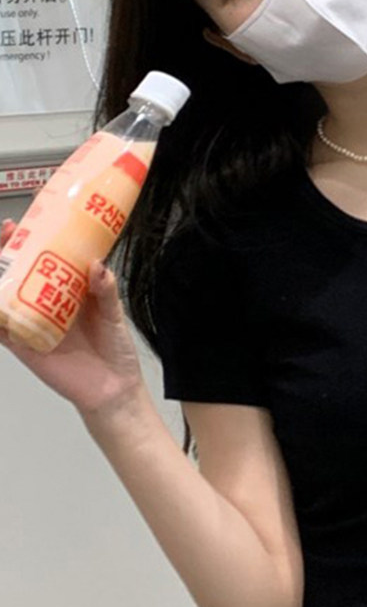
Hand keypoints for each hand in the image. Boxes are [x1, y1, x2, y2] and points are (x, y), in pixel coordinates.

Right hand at [0, 219, 144, 414]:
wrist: (113, 388)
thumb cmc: (115, 350)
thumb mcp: (114, 313)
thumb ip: (106, 290)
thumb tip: (97, 265)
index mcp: (70, 291)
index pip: (49, 259)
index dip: (40, 238)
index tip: (36, 218)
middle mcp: (48, 304)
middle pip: (21, 272)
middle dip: (10, 250)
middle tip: (12, 231)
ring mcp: (34, 323)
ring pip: (5, 295)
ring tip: (0, 256)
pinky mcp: (25, 346)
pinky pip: (2, 329)